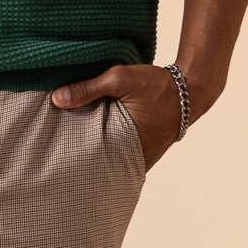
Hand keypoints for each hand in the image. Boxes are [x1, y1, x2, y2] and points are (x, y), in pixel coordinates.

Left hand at [50, 65, 183, 171]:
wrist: (191, 88)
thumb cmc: (157, 84)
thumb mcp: (120, 80)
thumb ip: (88, 89)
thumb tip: (56, 99)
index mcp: (130, 147)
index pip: (98, 167)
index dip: (79, 166)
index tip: (59, 164)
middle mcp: (139, 158)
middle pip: (105, 168)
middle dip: (86, 164)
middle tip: (61, 163)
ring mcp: (145, 156)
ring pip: (115, 163)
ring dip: (100, 158)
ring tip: (74, 157)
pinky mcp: (147, 150)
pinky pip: (125, 156)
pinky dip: (113, 152)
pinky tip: (97, 146)